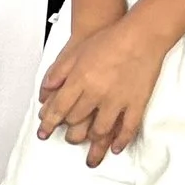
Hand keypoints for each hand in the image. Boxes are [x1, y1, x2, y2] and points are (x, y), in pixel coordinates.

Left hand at [36, 15, 165, 166]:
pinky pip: (127, 128)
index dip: (49, 123)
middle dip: (69, 133)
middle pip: (77, 121)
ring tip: (88, 149)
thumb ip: (57, 73)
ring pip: (100, 130)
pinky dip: (120, 140)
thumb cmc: (108, 40)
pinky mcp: (136, 103)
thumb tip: (44, 92)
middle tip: (68, 138)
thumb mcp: (75, 53)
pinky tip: (115, 148)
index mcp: (79, 80)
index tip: (43, 133)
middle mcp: (96, 93)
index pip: (59, 109)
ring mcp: (117, 100)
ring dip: (92, 142)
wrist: (141, 36)